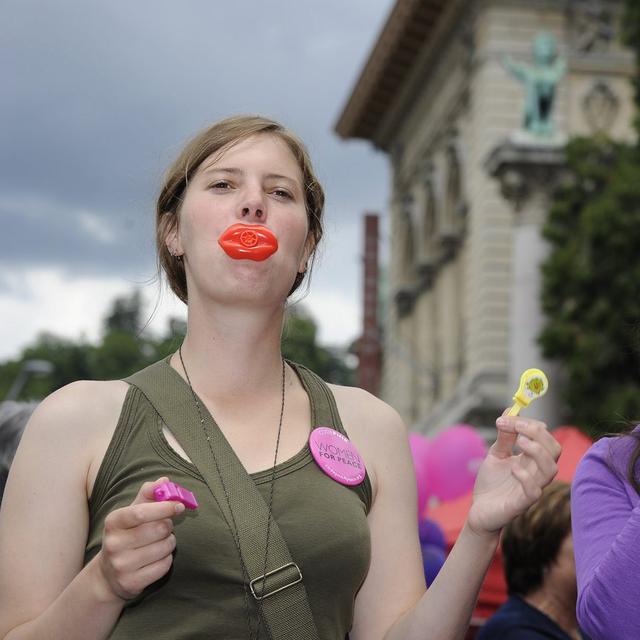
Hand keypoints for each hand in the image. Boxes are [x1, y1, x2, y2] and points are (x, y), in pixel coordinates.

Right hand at [95, 477, 184, 600]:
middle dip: (169, 526)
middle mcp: (114, 544)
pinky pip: (164, 566)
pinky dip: (166, 559)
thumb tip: (165, 481)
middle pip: (158, 529)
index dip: (164, 507)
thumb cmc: (126, 535)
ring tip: (160, 542)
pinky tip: (156, 558)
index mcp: (113, 522)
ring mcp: (121, 565)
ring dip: (169, 542)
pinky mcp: (131, 583)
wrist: (108, 575)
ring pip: (165, 547)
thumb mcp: (131, 512)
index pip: (141, 512)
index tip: (179, 506)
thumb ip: (148, 494)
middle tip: (166, 526)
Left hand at [466, 416, 560, 535]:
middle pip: (554, 450)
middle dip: (538, 433)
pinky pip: (534, 492)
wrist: (479, 511)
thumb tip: (509, 412)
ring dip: (538, 452)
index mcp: (532, 460)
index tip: (507, 418)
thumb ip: (504, 437)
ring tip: (520, 442)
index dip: (530, 424)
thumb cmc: (491, 484)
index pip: (545, 437)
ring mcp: (531, 488)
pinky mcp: (521, 504)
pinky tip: (513, 468)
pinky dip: (526, 477)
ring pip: (551, 470)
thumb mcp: (496, 455)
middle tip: (516, 427)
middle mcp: (536, 473)